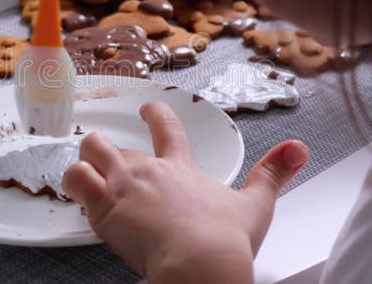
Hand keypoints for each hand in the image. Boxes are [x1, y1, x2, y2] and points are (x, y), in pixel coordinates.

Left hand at [63, 102, 309, 282]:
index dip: (154, 114)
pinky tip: (75, 189)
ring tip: (84, 167)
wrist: (200, 261)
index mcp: (181, 169)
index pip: (165, 127)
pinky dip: (72, 180)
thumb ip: (275, 173)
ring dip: (85, 158)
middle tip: (105, 156)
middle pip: (116, 144)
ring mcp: (125, 184)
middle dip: (107, 149)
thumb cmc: (224, 241)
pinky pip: (75, 178)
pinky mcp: (105, 206)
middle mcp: (149, 170)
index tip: (148, 109)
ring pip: (90, 150)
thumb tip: (299, 149)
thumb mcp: (257, 205)